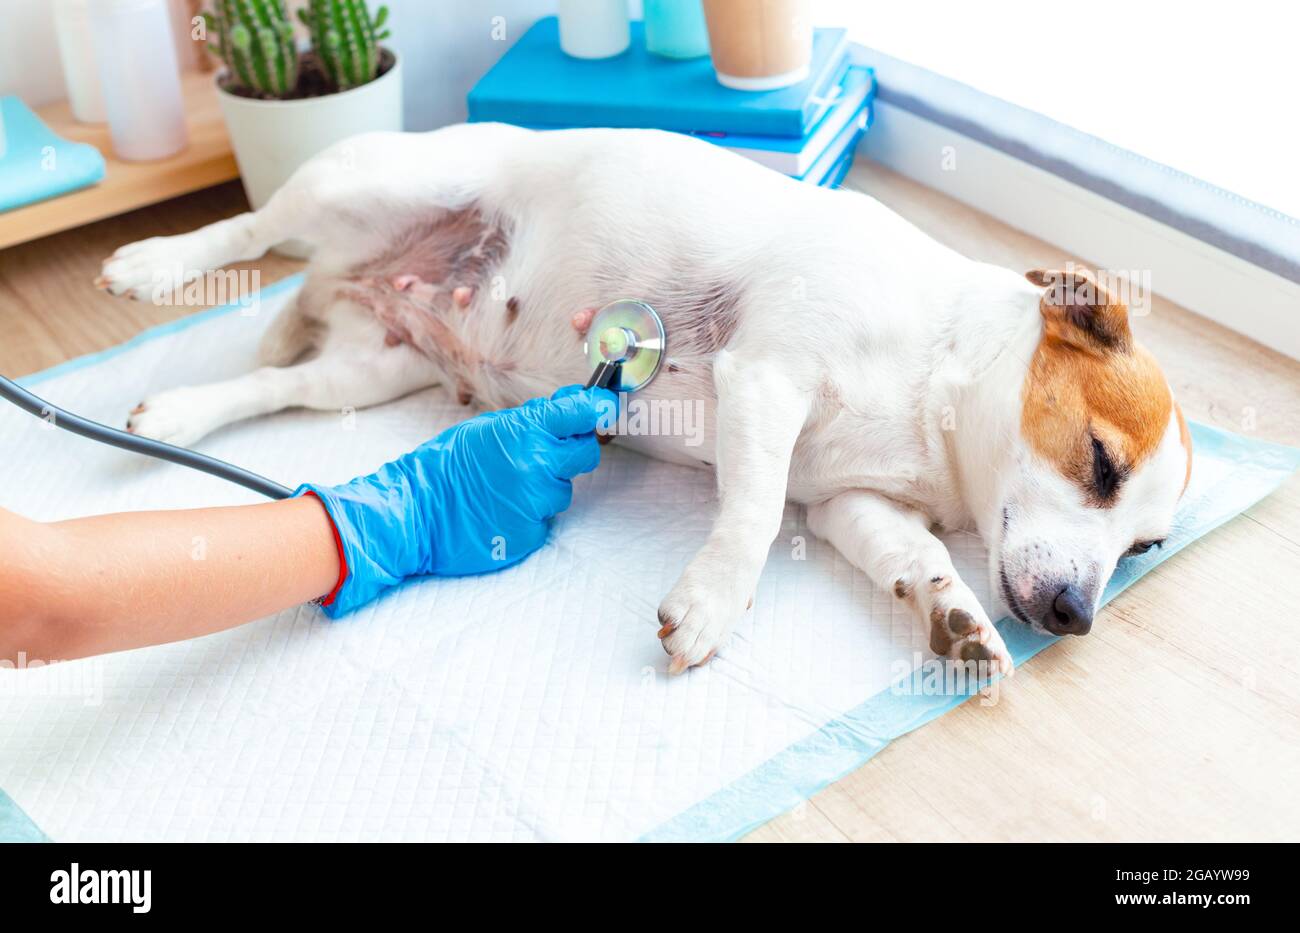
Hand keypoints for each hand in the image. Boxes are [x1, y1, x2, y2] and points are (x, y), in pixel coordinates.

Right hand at [299, 385, 617, 615]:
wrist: (417, 513)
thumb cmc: (448, 466)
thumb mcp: (489, 429)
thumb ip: (534, 420)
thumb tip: (576, 403)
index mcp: (526, 432)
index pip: (582, 413)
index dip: (597, 408)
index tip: (603, 406)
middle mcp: (538, 466)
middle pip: (586, 455)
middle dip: (570, 452)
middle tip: (542, 454)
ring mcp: (536, 503)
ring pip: (564, 490)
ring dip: (544, 486)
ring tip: (508, 487)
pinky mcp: (532, 533)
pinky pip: (546, 518)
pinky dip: (530, 513)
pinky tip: (503, 509)